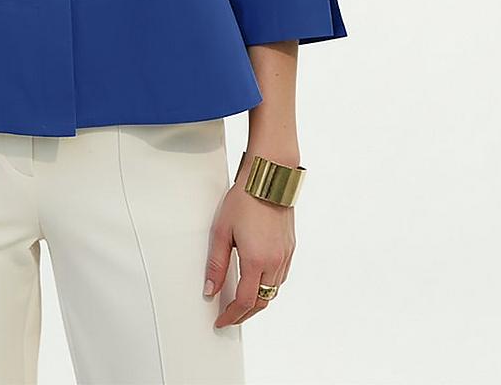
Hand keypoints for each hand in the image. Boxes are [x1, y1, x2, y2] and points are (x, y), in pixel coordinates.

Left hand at [203, 170, 295, 327]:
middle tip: (230, 316)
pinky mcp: (290, 248)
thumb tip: (210, 289)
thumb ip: (216, 264)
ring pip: (274, 291)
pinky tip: (258, 280)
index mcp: (256, 260)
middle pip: (262, 302)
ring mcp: (285, 255)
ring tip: (241, 301)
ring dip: (258, 300)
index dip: (232, 315)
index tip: (222, 320)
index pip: (244, 301)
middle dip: (245, 313)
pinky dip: (269, 286)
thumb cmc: (245, 199)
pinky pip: (281, 277)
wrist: (269, 178)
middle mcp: (274, 262)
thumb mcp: (221, 231)